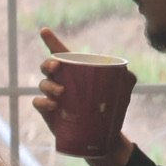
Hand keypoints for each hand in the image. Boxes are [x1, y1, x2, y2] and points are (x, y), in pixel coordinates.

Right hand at [32, 27, 132, 165]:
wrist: (102, 136)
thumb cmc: (110, 108)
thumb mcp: (122, 91)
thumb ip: (126, 77)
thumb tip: (128, 72)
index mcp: (76, 71)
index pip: (61, 53)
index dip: (51, 41)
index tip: (44, 30)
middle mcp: (62, 80)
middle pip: (47, 66)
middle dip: (48, 63)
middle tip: (56, 67)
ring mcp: (53, 96)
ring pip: (42, 83)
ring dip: (48, 85)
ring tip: (61, 93)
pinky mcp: (48, 111)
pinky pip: (38, 102)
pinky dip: (42, 102)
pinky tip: (52, 106)